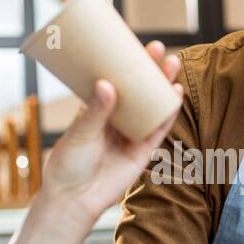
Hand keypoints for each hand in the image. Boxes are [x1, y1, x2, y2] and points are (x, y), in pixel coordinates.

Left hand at [39, 41, 181, 222]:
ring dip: (163, 86)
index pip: (116, 81)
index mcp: (97, 110)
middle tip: (159, 49)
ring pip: (152, 106)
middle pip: (138, 91)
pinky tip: (176, 94)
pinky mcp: (142, 152)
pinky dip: (169, 112)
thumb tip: (107, 85)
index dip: (126, 64)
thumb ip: (96, 111)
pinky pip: (159, 129)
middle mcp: (117, 119)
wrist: (74, 199)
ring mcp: (131, 134)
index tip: (134, 45)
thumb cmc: (68, 164)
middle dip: (150, 70)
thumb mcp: (79, 133)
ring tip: (172, 66)